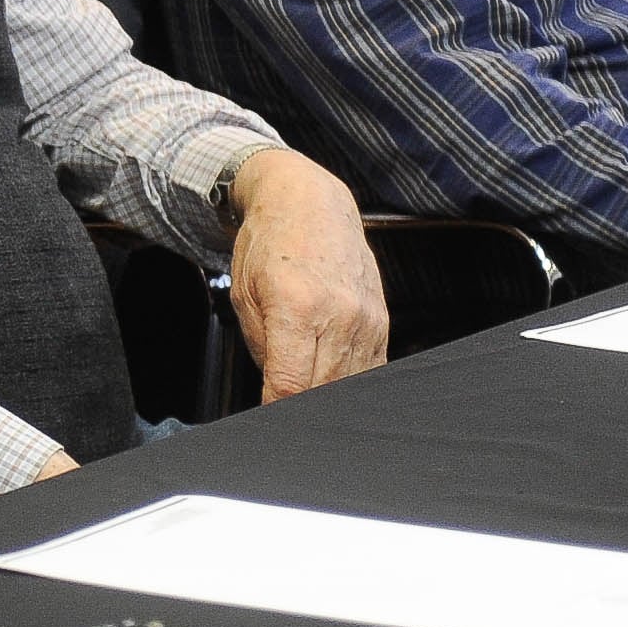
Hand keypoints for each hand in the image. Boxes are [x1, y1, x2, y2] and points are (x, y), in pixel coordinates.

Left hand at [223, 147, 388, 402]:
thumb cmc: (271, 242)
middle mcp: (339, 314)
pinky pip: (371, 370)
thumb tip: (274, 391)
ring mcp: (366, 319)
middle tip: (280, 417)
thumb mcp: (245, 294)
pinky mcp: (381, 322)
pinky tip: (331, 386)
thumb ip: (261, 348)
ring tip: (304, 403)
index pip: (291, 386)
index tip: (265, 423)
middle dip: (299, 411)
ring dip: (326, 400)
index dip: (275, 412)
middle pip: (323, 391)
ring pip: (350, 385)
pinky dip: (350, 385)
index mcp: (297, 306)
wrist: (310, 203)